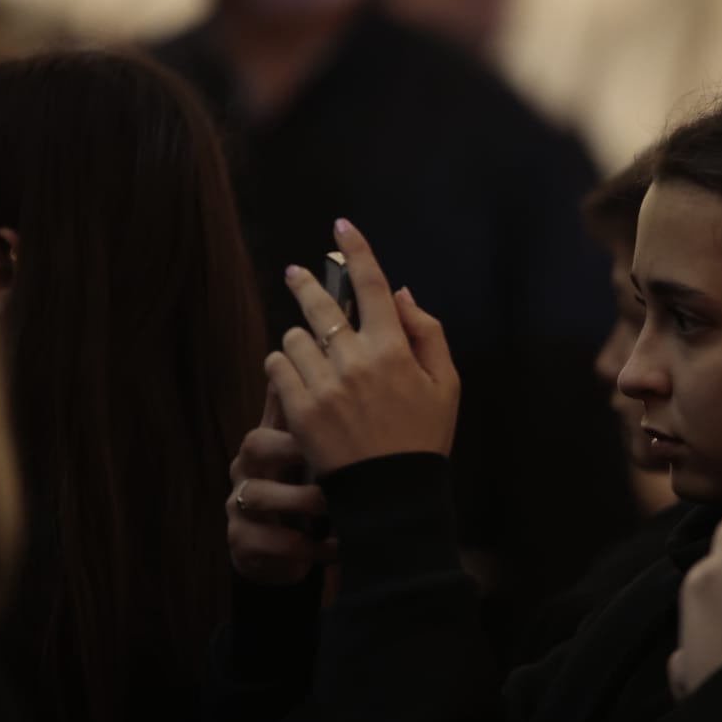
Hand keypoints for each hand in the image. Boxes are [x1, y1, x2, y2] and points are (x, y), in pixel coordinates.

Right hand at [226, 386, 337, 584]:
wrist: (278, 553)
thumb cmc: (299, 494)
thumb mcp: (308, 457)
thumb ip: (317, 419)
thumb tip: (335, 362)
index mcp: (267, 442)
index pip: (275, 411)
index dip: (297, 401)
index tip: (333, 402)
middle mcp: (247, 469)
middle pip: (255, 443)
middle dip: (295, 448)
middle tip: (334, 456)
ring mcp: (240, 505)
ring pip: (260, 495)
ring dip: (303, 501)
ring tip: (336, 506)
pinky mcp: (243, 542)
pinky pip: (271, 542)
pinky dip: (307, 546)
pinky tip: (336, 548)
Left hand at [266, 218, 459, 474]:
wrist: (393, 496)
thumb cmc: (423, 439)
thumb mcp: (446, 385)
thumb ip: (428, 333)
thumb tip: (401, 294)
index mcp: (394, 350)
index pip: (373, 285)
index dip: (357, 250)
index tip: (342, 226)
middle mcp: (356, 360)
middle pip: (321, 303)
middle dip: (304, 283)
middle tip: (294, 274)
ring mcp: (324, 385)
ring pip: (294, 336)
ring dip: (299, 339)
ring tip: (308, 355)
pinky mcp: (298, 409)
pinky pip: (276, 367)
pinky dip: (282, 365)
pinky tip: (294, 376)